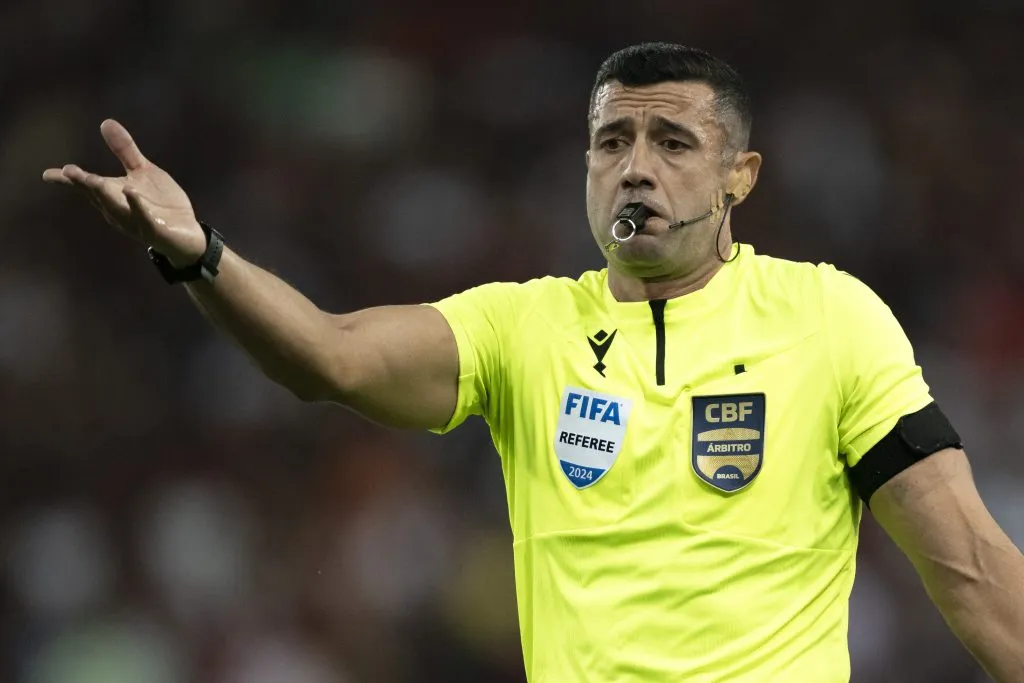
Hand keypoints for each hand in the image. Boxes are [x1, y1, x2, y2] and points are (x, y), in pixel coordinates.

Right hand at [43, 119, 206, 265]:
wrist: (188, 233)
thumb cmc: (161, 202)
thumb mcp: (144, 171)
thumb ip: (125, 150)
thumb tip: (105, 122)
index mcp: (113, 194)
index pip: (86, 186)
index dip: (68, 180)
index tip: (48, 174)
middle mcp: (119, 209)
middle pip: (97, 196)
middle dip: (83, 184)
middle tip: (68, 172)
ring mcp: (135, 221)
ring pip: (115, 208)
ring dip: (104, 195)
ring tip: (93, 180)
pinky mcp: (154, 229)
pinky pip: (143, 218)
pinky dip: (136, 205)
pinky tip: (130, 191)